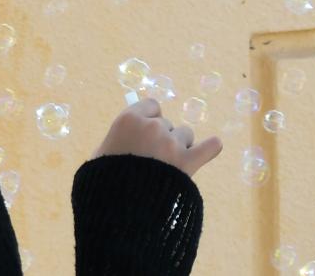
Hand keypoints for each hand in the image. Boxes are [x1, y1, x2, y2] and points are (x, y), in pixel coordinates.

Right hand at [91, 98, 221, 177]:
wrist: (122, 208)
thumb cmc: (105, 181)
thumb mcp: (102, 154)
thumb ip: (119, 140)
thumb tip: (129, 138)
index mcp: (129, 119)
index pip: (151, 105)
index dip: (149, 119)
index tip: (145, 134)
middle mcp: (152, 126)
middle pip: (167, 123)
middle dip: (162, 137)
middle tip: (153, 159)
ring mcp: (172, 143)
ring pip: (185, 135)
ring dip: (180, 146)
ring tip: (170, 166)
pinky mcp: (188, 161)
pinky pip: (210, 147)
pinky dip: (211, 147)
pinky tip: (212, 146)